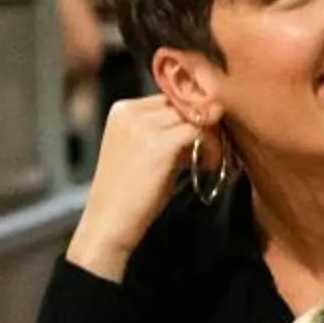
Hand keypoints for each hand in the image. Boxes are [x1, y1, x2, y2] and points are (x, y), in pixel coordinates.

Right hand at [68, 97, 202, 280]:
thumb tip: (208, 117)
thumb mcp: (146, 152)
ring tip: (210, 162)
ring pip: (196, 116)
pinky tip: (209, 167)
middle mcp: (130, 112)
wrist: (109, 224)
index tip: (205, 139)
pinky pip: (200, 132)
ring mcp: (143, 126)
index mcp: (122, 110)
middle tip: (214, 150)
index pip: (171, 98)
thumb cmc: (130, 194)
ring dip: (211, 138)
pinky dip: (211, 149)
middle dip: (205, 125)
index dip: (192, 117)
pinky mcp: (159, 144)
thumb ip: (168, 131)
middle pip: (185, 104)